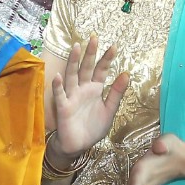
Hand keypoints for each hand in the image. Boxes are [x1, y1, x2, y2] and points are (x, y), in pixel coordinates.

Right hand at [51, 35, 128, 162]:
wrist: (79, 146)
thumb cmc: (93, 127)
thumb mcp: (109, 110)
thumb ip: (116, 93)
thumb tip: (126, 73)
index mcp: (95, 89)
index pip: (101, 70)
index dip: (107, 59)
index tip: (114, 46)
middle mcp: (83, 89)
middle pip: (86, 68)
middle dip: (90, 53)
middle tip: (94, 38)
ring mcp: (72, 97)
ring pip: (72, 76)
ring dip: (74, 62)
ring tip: (76, 48)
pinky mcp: (63, 108)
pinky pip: (60, 95)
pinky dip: (58, 86)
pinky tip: (58, 76)